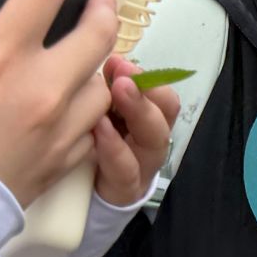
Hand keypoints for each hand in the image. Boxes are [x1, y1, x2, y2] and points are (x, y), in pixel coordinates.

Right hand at [0, 0, 119, 206]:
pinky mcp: (68, 154)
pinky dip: (86, 106)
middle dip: (101, 10)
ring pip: (103, 77)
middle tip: (94, 3)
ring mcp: (60, 123)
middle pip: (99, 31)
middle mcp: (39, 87)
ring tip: (75, 59)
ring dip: (95, 64)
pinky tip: (66, 103)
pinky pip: (94, 120)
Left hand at [91, 56, 180, 206]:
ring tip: (116, 92)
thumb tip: (108, 59)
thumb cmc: (100, 148)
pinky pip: (126, 167)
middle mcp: (154, 138)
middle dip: (146, 90)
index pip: (163, 93)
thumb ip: (107, 90)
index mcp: (150, 117)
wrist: (91, 197)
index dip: (147, 76)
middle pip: (165, 112)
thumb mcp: (103, 115)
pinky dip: (114, 146)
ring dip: (138, 112)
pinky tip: (99, 129)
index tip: (119, 61)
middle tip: (123, 74)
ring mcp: (144, 164)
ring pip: (154, 138)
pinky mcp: (128, 188)